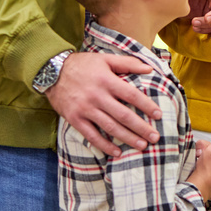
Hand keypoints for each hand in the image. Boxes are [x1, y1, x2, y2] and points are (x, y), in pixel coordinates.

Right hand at [45, 52, 160, 156]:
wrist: (52, 71)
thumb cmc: (82, 64)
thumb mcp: (105, 59)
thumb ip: (128, 63)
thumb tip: (149, 69)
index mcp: (107, 80)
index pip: (131, 95)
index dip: (146, 105)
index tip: (158, 115)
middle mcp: (97, 96)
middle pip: (123, 115)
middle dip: (141, 128)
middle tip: (154, 138)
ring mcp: (85, 109)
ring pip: (110, 127)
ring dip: (127, 138)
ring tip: (141, 146)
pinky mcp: (75, 119)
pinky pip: (92, 136)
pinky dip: (104, 145)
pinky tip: (117, 152)